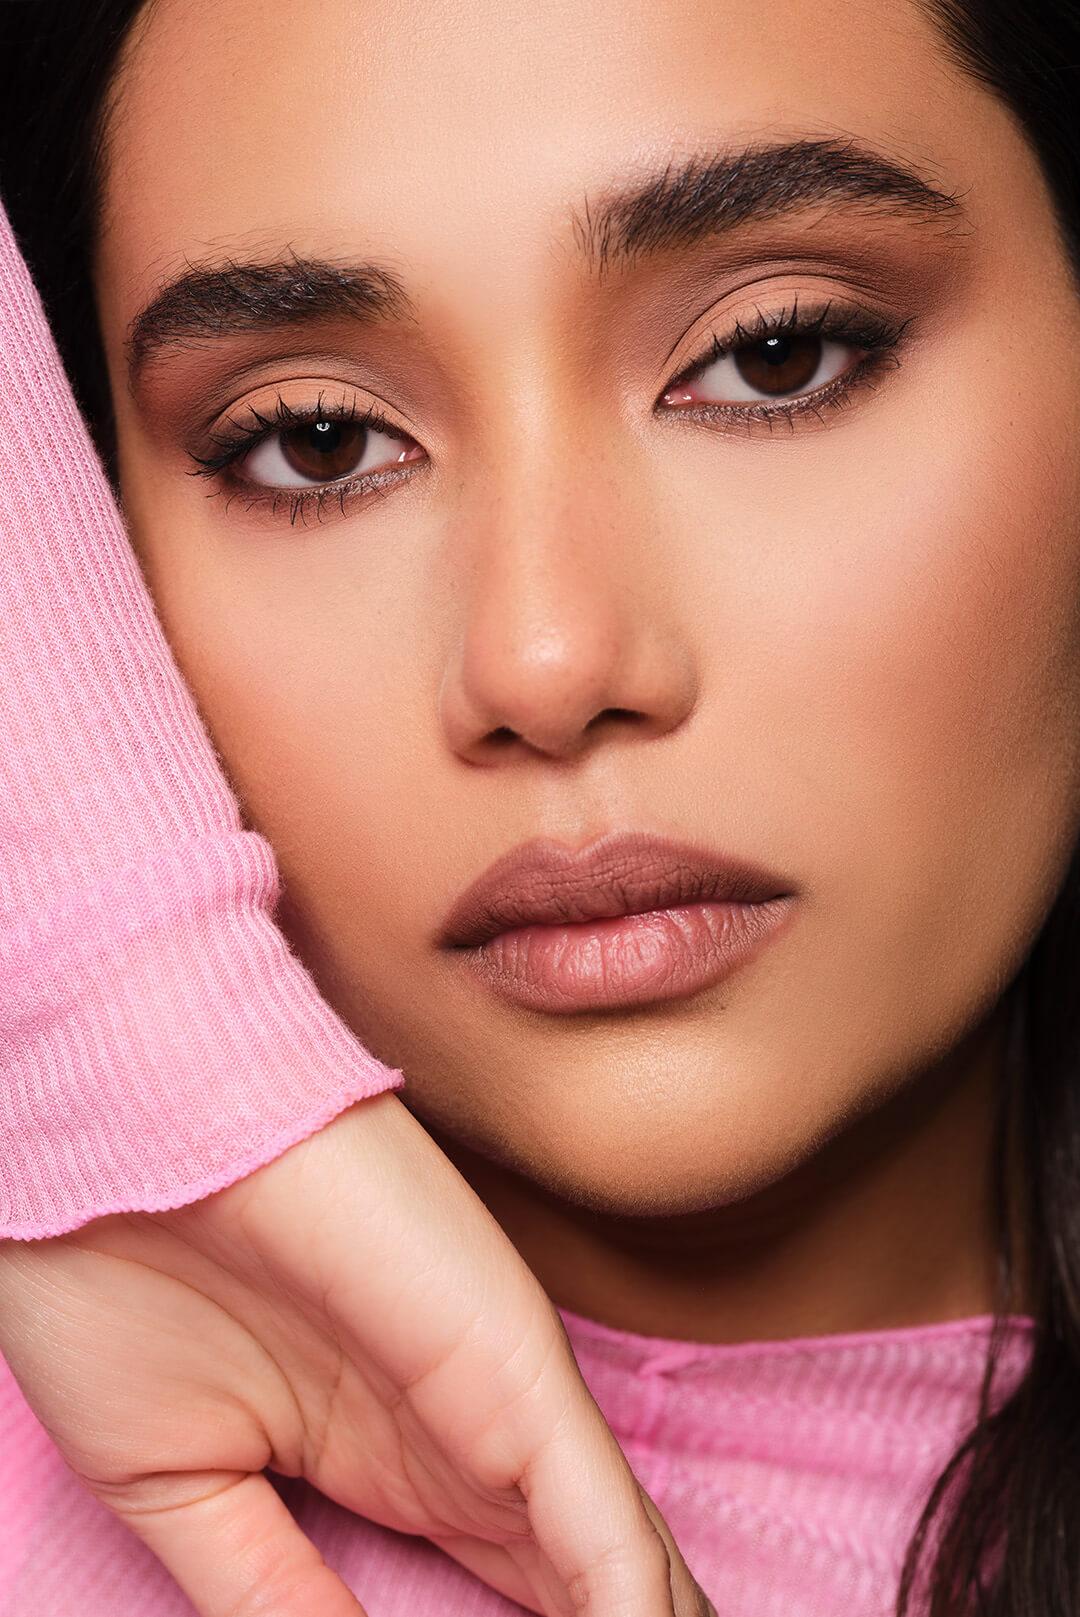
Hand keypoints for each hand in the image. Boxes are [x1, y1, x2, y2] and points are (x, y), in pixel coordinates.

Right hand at [0, 1090, 715, 1616]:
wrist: (115, 1144)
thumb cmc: (123, 1280)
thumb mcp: (185, 1483)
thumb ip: (275, 1588)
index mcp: (393, 1459)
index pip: (509, 1589)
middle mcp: (463, 1436)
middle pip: (581, 1583)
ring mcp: (499, 1405)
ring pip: (617, 1565)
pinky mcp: (515, 1371)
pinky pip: (601, 1528)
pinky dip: (634, 1610)